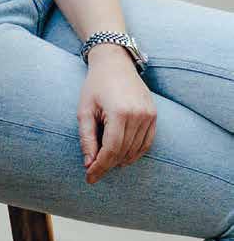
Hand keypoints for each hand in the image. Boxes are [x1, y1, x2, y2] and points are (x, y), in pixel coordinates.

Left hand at [77, 46, 156, 183]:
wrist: (115, 62)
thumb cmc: (96, 85)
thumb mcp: (85, 109)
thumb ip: (87, 138)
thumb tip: (90, 164)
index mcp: (120, 112)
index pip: (112, 150)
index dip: (100, 167)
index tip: (90, 178)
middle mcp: (138, 115)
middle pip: (123, 152)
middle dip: (107, 165)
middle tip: (93, 171)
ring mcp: (149, 115)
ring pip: (136, 150)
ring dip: (121, 160)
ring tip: (106, 161)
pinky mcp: (154, 114)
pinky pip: (147, 142)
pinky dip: (135, 152)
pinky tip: (123, 156)